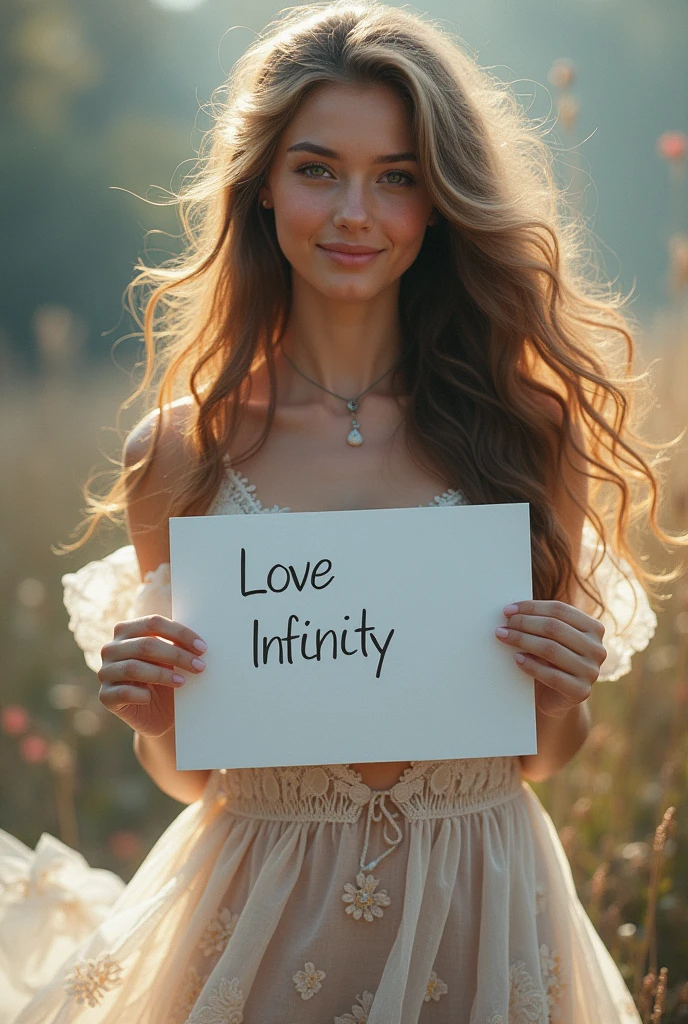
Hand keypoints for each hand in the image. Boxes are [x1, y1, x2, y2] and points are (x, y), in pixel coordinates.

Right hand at [98, 614, 207, 736]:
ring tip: (182, 681)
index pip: (153, 623)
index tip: (202, 648)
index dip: (180, 633)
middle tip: (199, 666)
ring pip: (133, 668)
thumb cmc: (167, 679)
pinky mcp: (105, 696)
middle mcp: (111, 648)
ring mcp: (106, 672)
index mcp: (127, 631)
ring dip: (162, 675)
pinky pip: (122, 692)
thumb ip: (178, 645)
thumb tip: (198, 642)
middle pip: (145, 645)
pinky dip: (140, 694)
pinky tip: (151, 698)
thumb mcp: (173, 659)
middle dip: (177, 655)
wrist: (159, 715)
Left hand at [495, 599, 605, 718]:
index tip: (507, 610)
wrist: (556, 697)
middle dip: (524, 623)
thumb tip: (512, 611)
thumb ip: (543, 623)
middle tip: (503, 626)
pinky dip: (530, 665)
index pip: (560, 610)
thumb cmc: (550, 661)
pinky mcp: (581, 691)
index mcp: (594, 628)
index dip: (531, 607)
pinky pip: (551, 675)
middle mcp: (597, 649)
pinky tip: (516, 659)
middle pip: (554, 628)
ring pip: (551, 649)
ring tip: (504, 638)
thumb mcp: (551, 638)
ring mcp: (591, 671)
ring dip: (522, 641)